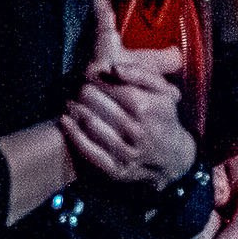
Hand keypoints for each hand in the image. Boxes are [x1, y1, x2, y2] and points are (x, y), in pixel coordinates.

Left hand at [61, 0, 196, 187]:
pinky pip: (90, 152)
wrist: (173, 157)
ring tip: (70, 101)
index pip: (110, 86)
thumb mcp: (163, 90)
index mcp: (146, 107)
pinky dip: (73, 135)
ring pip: (91, 126)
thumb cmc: (163, 116)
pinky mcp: (116, 170)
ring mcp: (126, 153)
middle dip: (82, 92)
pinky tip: (64, 121)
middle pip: (96, 103)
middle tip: (77, 87)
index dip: (95, 77)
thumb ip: (140, 73)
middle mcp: (136, 131)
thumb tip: (114, 68)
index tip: (88, 73)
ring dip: (75, 109)